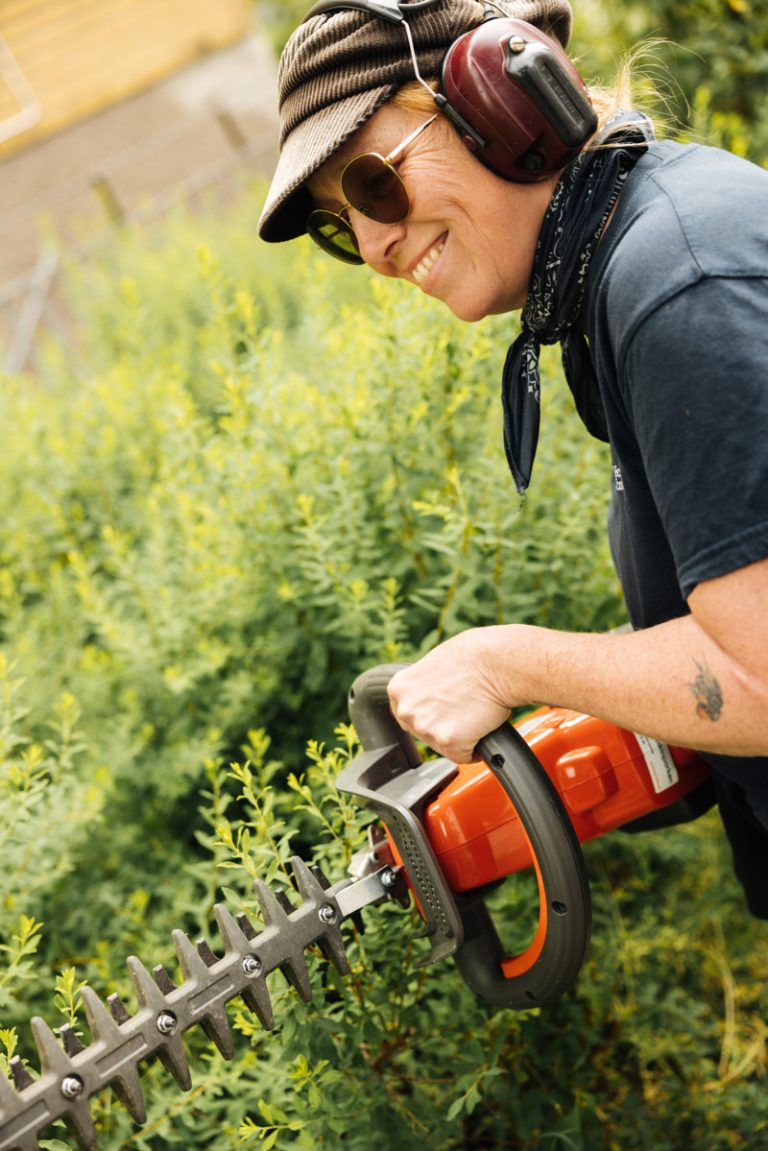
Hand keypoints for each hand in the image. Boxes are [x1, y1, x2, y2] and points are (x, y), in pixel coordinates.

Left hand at [387, 628, 515, 763]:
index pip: (406, 714)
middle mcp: (406, 710)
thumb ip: (422, 687)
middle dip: (441, 727)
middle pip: (422, 733)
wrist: (496, 662)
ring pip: (442, 746)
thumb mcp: (433, 665)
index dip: (428, 714)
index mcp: (399, 689)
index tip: (441, 711)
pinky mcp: (449, 741)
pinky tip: (482, 729)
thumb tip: (428, 700)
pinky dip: (475, 748)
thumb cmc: (473, 657)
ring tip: (474, 714)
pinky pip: (463, 755)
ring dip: (459, 738)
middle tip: (463, 710)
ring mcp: (426, 727)